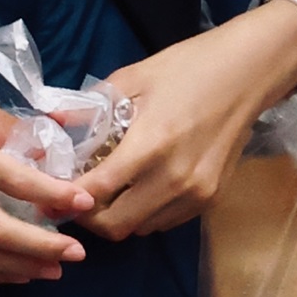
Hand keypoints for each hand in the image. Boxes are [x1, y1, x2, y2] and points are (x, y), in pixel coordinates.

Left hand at [45, 0, 296, 244]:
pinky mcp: (211, 200)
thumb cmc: (186, 68)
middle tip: (74, 198)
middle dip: (89, 217)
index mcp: (150, 144)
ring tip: (105, 192)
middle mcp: (174, 179)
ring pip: (141, 228)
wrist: (247, 73)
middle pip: (117, 225)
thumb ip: (90, 106)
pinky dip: (144, 214)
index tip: (49, 195)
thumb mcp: (132, 78)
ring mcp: (196, 194)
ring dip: (117, 217)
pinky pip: (165, 221)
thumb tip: (51, 123)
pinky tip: (138, 189)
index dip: (67, 199)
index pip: (97, 192)